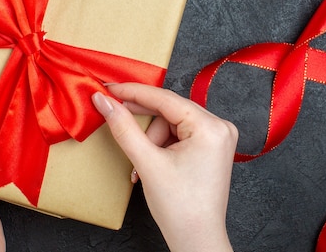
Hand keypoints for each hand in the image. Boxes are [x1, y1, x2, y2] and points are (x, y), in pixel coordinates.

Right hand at [92, 83, 237, 251]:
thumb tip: (105, 102)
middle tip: (114, 117)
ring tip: (142, 166)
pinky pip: (180, 133)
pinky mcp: (212, 147)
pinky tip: (152, 163)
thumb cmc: (180, 208)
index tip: (108, 89)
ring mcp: (218, 137)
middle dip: (142, 123)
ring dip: (151, 139)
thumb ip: (123, 127)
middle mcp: (220, 127)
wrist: (196, 239)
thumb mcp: (147, 162)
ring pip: (171, 122)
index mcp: (210, 127)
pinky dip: (161, 144)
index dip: (133, 92)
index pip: (165, 99)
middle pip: (169, 110)